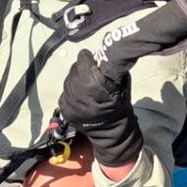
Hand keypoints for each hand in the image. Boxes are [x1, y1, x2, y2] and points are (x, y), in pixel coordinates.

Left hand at [58, 49, 140, 168]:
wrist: (112, 132)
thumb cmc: (119, 105)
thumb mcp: (122, 84)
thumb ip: (110, 68)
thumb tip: (100, 54)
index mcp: (96, 87)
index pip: (83, 62)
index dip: (87, 58)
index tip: (90, 58)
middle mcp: (81, 95)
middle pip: (74, 71)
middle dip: (81, 69)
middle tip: (89, 72)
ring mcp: (72, 105)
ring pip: (67, 81)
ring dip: (75, 80)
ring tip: (85, 85)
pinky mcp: (65, 111)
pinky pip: (64, 94)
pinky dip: (70, 93)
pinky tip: (80, 96)